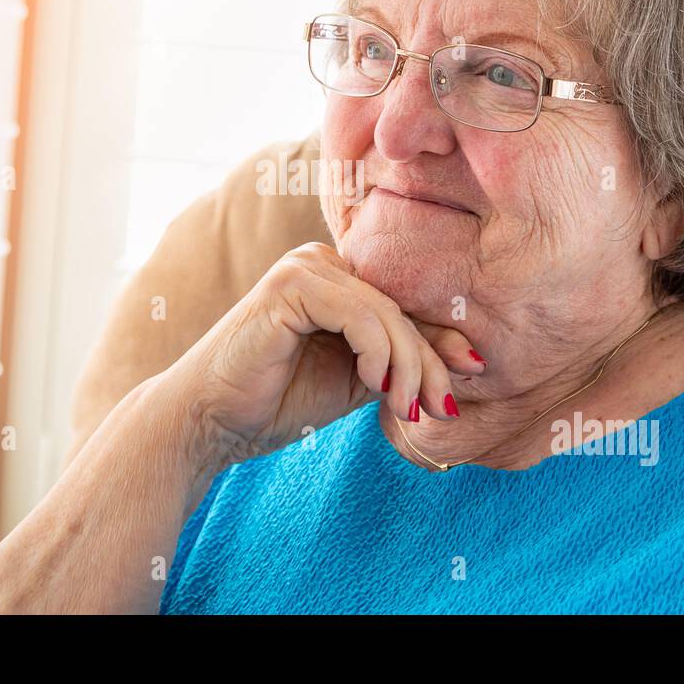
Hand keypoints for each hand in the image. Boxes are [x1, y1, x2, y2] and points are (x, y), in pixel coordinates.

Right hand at [162, 241, 486, 466]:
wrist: (211, 422)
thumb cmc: (277, 401)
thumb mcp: (357, 381)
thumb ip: (401, 363)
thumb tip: (472, 360)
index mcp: (337, 279)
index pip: (402, 309)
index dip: (439, 345)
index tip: (466, 383)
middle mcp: (322, 261)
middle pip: (399, 311)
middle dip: (428, 365)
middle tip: (439, 411)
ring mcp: (304, 266)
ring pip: (385, 315)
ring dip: (407, 368)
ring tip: (406, 410)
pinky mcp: (290, 283)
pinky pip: (358, 314)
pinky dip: (376, 353)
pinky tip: (373, 385)